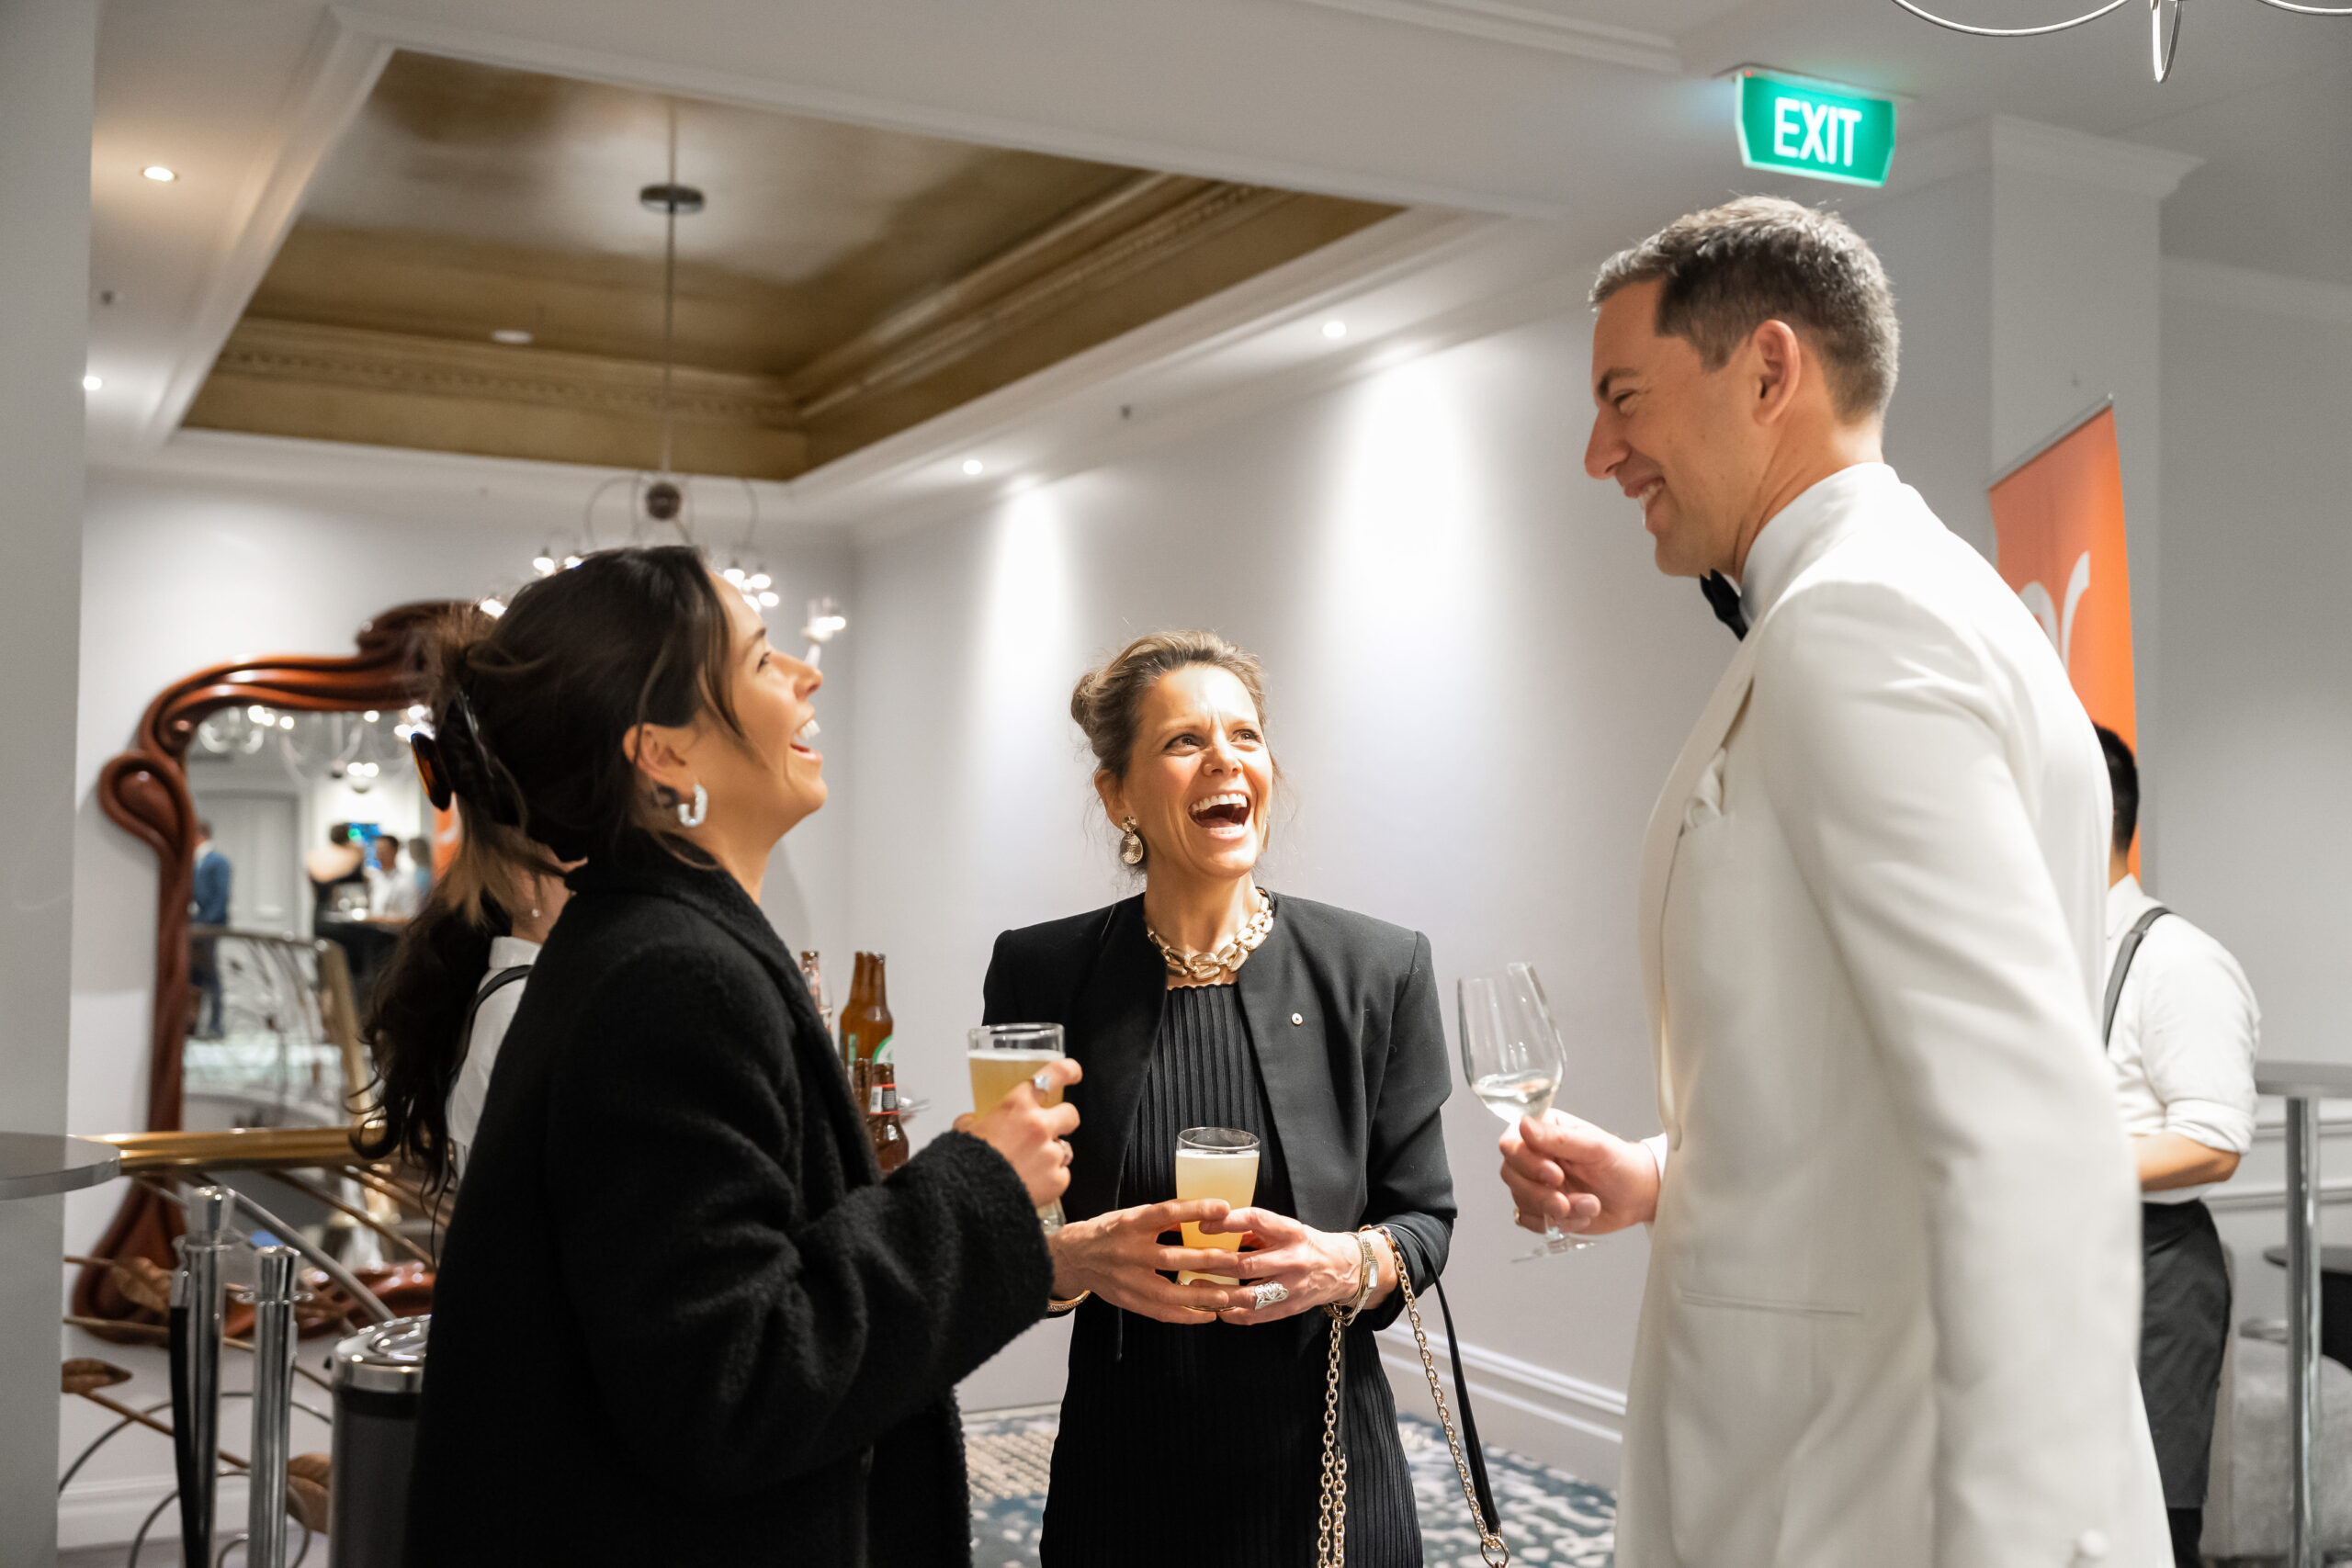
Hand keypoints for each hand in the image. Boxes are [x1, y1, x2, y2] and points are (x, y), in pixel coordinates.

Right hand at [956, 1058, 1081, 1208]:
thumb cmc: (965, 1165)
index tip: (1074, 1073)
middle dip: (1062, 1122)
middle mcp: (1039, 1125)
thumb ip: (972, 1122)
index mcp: (1017, 1106)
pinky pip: (1062, 1175)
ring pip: (1065, 1149)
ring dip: (1051, 1156)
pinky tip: (1030, 1185)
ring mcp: (1051, 1153)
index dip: (1068, 1071)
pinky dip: (1050, 1180)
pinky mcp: (1058, 1180)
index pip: (1054, 1075)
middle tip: (1046, 1134)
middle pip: (1071, 1114)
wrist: (968, 1200)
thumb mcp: (963, 1132)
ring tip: (1027, 1169)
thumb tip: (971, 1121)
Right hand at [1045, 1199, 1246, 1323]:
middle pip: (1173, 1257)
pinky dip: (1186, 1315)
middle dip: (1208, 1261)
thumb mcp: (1132, 1215)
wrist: (1073, 1257)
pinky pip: (1160, 1312)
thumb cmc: (1109, 1231)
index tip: (1224, 1208)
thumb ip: (1163, 1218)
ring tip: (1228, 1295)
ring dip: (1201, 1295)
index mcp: (1131, 1223)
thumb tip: (1205, 1215)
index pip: (1167, 1213)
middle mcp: (1128, 1251)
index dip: (1196, 1209)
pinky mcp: (1128, 1300)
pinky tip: (1208, 1315)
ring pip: (1168, 1292)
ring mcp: (1127, 1280)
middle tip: (1238, 1261)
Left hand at [1201, 1209, 1389, 1325]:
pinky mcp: (1291, 1307)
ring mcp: (1293, 1287)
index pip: (1257, 1220)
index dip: (1228, 1222)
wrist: (1343, 1268)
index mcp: (1291, 1232)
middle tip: (1188, 1262)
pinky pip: (1258, 1315)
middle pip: (1247, 1263)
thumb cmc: (1306, 1244)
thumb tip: (1217, 1223)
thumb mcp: (1286, 1228)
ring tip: (1195, 1290)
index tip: (1203, 1225)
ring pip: (1249, 1295)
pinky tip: (1217, 1309)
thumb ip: (1256, 1227)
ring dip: (1218, 1294)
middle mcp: (1294, 1259)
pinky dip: (1234, 1314)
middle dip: (1213, 1264)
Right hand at [1499, 1110, 1657, 1234]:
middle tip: (1566, 1201)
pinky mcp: (1539, 1208)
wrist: (1636, 1196)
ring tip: (1588, 1205)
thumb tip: (1524, 1124)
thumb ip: (1558, 1138)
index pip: (1511, 1144)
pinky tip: (1579, 1216)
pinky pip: (1529, 1220)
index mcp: (1542, 1132)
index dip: (1528, 1163)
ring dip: (1557, 1211)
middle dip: (1541, 1194)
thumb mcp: (1594, 1147)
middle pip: (1511, 1175)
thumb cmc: (1620, 1164)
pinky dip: (1555, 1223)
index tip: (1555, 1175)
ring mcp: (1535, 1184)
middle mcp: (1533, 1156)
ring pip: (1521, 1201)